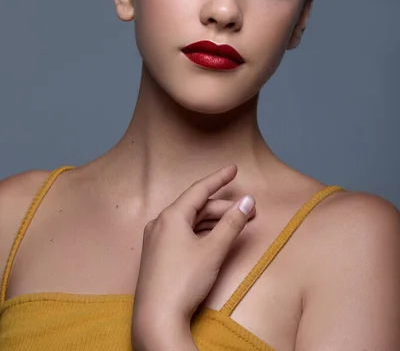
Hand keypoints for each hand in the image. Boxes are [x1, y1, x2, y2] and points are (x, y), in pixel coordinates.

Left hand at [131, 164, 255, 343]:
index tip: (234, 169)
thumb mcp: (213, 250)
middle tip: (248, 211)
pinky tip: (215, 239)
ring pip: (189, 222)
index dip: (219, 178)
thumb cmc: (184, 281)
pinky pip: (182, 234)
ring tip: (236, 225)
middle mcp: (160, 223)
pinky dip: (200, 233)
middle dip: (223, 207)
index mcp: (171, 216)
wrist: (157, 318)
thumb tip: (247, 201)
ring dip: (213, 221)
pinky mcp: (157, 256)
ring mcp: (156, 240)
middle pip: (196, 207)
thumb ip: (232, 223)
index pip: (199, 189)